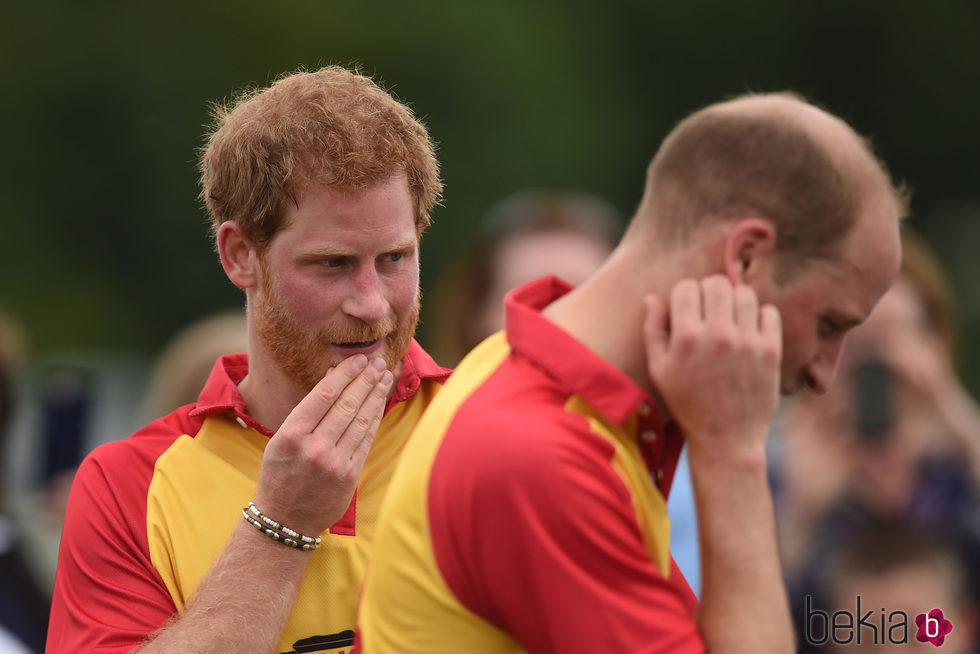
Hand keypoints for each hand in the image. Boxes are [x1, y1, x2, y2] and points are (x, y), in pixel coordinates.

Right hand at [252, 354, 392, 536]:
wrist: (285, 520)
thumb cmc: (281, 474)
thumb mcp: (281, 440)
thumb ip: (307, 413)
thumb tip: (333, 378)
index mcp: (292, 435)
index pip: (323, 395)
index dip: (345, 374)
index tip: (358, 359)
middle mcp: (314, 448)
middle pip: (346, 404)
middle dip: (365, 380)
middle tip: (378, 362)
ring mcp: (334, 463)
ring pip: (360, 421)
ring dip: (375, 395)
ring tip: (384, 377)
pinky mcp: (350, 476)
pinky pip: (366, 440)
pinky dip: (374, 419)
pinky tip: (381, 403)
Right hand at [644, 276, 780, 460]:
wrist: (726, 438)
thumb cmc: (687, 403)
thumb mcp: (659, 369)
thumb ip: (653, 329)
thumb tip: (653, 297)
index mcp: (686, 338)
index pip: (687, 287)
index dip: (684, 295)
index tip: (686, 310)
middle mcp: (717, 335)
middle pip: (716, 283)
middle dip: (709, 292)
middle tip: (708, 310)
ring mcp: (747, 342)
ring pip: (744, 293)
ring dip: (734, 301)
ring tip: (729, 318)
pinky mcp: (770, 351)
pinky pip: (768, 312)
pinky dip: (758, 316)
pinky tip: (747, 330)